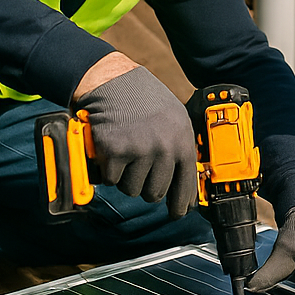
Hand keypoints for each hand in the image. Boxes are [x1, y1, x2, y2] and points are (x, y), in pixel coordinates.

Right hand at [72, 65, 198, 214]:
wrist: (113, 81)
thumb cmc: (143, 99)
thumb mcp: (173, 119)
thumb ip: (178, 148)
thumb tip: (185, 185)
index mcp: (182, 140)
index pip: (186, 185)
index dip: (180, 204)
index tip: (177, 213)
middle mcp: (164, 147)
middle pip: (155, 193)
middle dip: (144, 186)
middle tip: (137, 167)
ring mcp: (140, 150)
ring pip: (132, 189)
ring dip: (125, 177)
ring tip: (125, 152)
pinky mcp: (116, 151)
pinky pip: (112, 180)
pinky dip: (108, 170)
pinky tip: (111, 150)